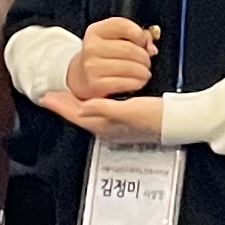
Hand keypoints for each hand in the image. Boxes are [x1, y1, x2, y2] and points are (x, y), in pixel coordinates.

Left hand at [40, 90, 168, 143]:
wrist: (178, 121)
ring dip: (75, 105)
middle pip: (79, 116)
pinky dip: (90, 104)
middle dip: (64, 106)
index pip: (77, 115)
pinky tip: (92, 99)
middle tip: (50, 96)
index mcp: (107, 127)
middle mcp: (108, 128)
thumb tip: (84, 106)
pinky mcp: (124, 121)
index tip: (46, 97)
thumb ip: (105, 108)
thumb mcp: (130, 111)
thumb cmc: (156, 117)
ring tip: (66, 96)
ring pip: (88, 114)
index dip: (60, 106)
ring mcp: (116, 126)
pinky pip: (99, 112)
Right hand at [69, 16, 157, 101]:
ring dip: (143, 71)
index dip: (139, 34)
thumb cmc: (102, 56)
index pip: (123, 25)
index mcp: (95, 31)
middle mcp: (91, 47)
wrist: (80, 77)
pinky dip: (137, 83)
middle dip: (144, 57)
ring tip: (145, 73)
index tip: (143, 42)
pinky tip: (139, 82)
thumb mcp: (113, 40)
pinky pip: (124, 83)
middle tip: (147, 62)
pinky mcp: (95, 85)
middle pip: (129, 49)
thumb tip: (151, 48)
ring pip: (129, 67)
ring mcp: (92, 66)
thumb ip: (135, 36)